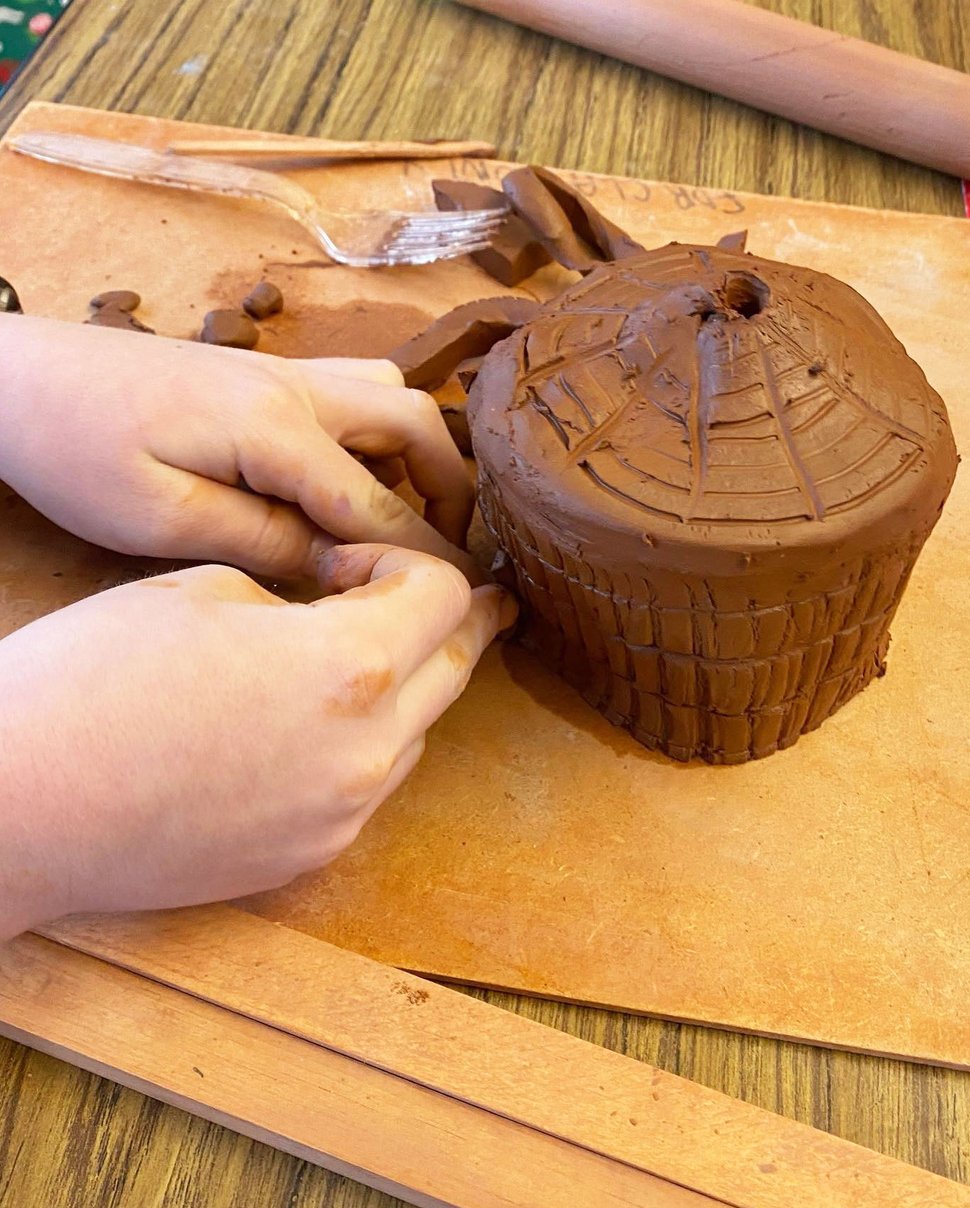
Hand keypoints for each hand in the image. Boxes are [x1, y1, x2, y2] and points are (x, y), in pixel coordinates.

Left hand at [0, 314, 475, 578]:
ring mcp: (279, 372)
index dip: (425, 557)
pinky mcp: (260, 375)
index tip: (456, 603)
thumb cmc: (73, 451)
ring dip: (418, 453)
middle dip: (449, 488)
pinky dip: (380, 436)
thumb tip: (341, 567)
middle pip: (414, 421)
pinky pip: (352, 393)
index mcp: (273, 426)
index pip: (379, 501)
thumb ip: (261, 541)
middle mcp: (294, 386)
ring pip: (390, 395)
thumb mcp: (160, 520)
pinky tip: (351, 485)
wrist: (16, 378)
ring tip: (410, 519)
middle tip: (452, 551)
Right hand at [0, 546, 514, 939]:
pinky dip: (362, 746)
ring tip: (354, 661)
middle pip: (453, 669)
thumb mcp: (206, 592)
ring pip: (415, 734)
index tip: (356, 564)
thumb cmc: (92, 680)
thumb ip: (299, 601)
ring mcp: (341, 815)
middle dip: (451, 623)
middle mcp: (366, 751)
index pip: (444, 600)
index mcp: (349, 668)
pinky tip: (309, 726)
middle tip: (456, 599)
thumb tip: (338, 613)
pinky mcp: (308, 856)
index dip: (412, 564)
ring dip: (405, 688)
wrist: (22, 801)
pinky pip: (367, 788)